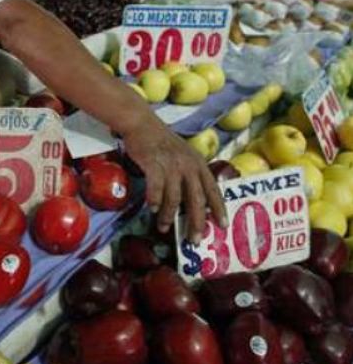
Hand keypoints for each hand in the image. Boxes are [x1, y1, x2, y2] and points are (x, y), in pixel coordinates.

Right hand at [121, 113, 227, 243]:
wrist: (142, 124)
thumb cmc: (162, 143)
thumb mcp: (183, 156)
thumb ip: (190, 174)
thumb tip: (192, 201)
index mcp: (198, 163)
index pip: (213, 189)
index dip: (218, 208)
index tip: (222, 225)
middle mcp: (188, 165)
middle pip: (196, 198)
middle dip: (196, 221)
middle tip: (194, 239)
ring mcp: (171, 164)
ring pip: (174, 196)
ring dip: (169, 215)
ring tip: (164, 227)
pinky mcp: (154, 163)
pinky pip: (156, 186)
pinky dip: (154, 199)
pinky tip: (152, 208)